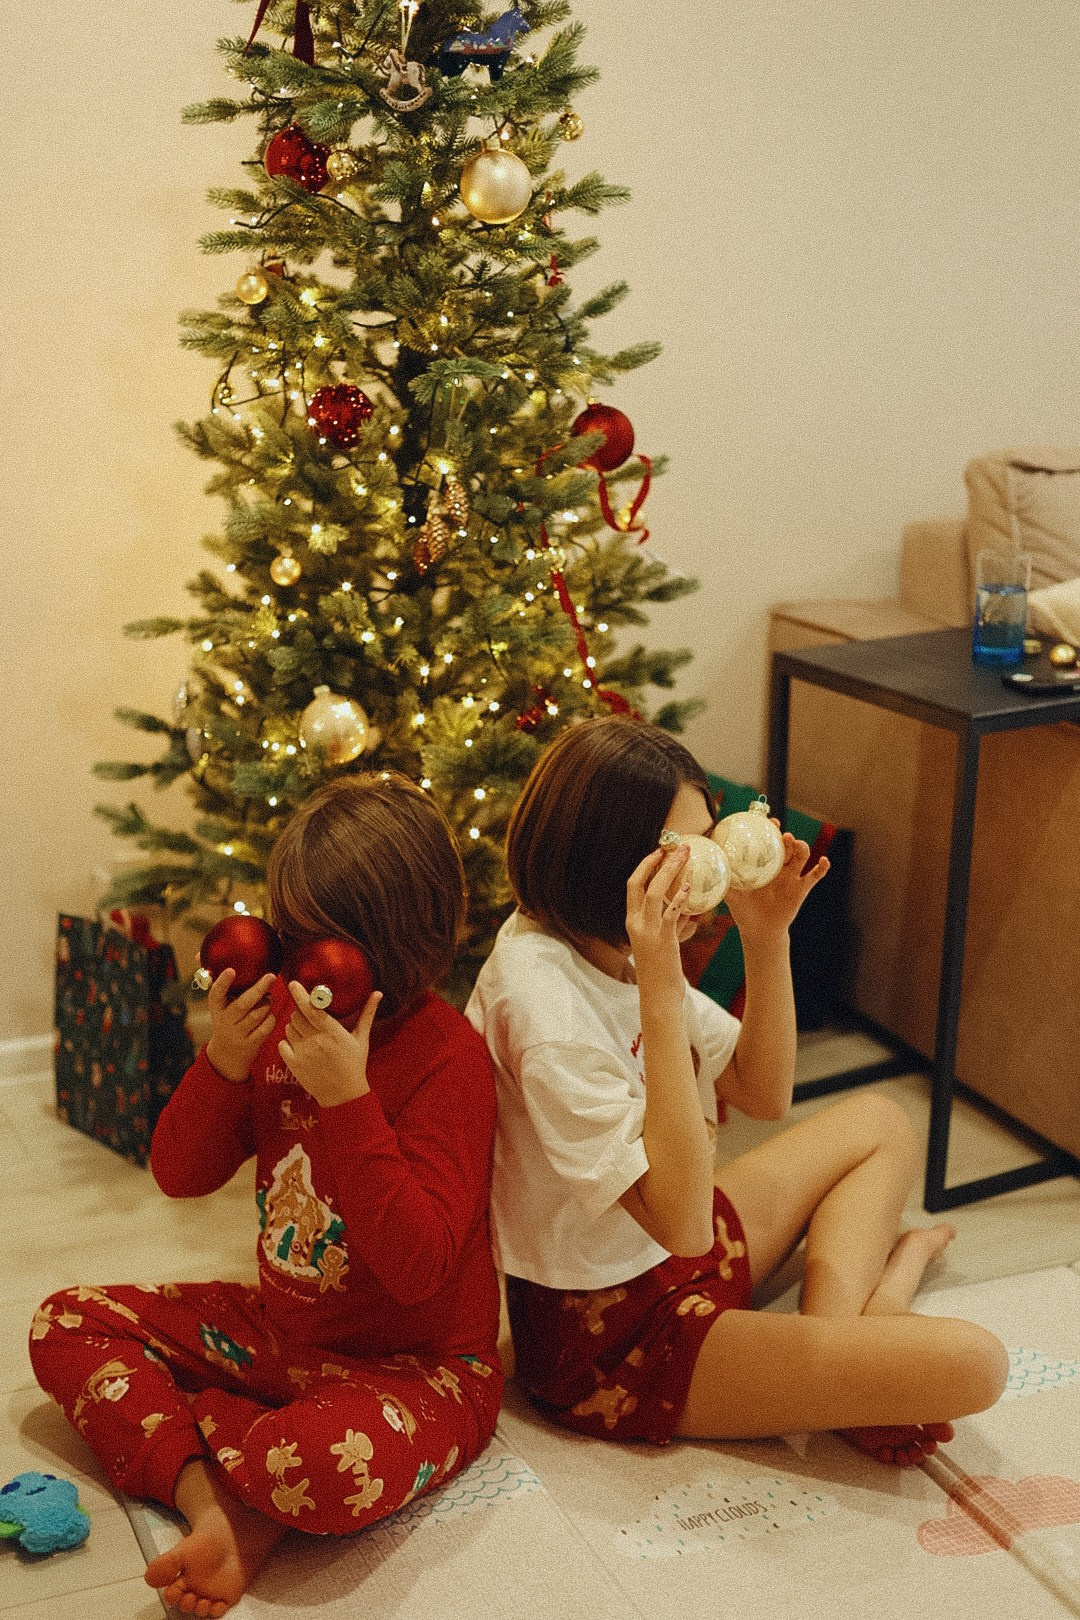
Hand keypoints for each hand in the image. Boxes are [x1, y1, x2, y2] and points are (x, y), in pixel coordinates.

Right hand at [204, 970, 276, 1082]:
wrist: (226, 1055)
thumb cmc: (225, 1018)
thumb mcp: (218, 1003)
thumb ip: (213, 980)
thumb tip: (198, 955)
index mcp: (216, 1007)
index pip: (216, 994)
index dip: (223, 982)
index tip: (231, 970)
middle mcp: (225, 1021)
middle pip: (243, 1004)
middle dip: (258, 989)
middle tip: (270, 976)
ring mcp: (238, 1034)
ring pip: (257, 1015)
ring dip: (267, 1003)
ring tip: (269, 997)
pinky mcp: (251, 1044)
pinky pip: (266, 1027)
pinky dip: (271, 1018)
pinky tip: (269, 1013)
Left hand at [278, 982, 382, 1107]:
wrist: (343, 1095)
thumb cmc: (354, 1064)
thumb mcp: (362, 1039)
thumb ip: (367, 1014)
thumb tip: (377, 993)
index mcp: (333, 1033)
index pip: (312, 1008)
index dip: (300, 994)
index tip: (293, 983)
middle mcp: (317, 1041)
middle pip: (297, 1015)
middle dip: (300, 1011)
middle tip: (308, 1015)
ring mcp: (304, 1053)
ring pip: (289, 1028)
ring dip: (294, 1026)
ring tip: (306, 1032)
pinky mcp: (294, 1064)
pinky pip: (282, 1043)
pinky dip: (287, 1040)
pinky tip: (298, 1043)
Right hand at [625, 842, 690, 1013]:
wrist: (659, 996)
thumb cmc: (663, 970)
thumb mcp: (665, 942)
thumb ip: (673, 923)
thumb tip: (690, 910)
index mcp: (632, 921)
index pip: (633, 885)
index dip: (645, 866)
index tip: (660, 852)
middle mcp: (635, 923)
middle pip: (638, 883)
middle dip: (656, 862)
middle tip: (675, 847)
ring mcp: (647, 932)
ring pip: (654, 893)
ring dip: (669, 872)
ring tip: (685, 857)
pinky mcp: (663, 940)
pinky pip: (670, 914)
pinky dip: (679, 898)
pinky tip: (689, 888)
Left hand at [723, 828, 829, 943]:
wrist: (760, 932)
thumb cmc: (744, 911)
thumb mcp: (732, 895)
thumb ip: (725, 881)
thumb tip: (714, 867)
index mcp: (762, 864)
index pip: (769, 842)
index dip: (771, 830)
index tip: (770, 821)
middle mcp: (778, 867)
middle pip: (787, 845)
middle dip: (787, 837)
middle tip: (784, 836)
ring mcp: (791, 877)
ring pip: (802, 855)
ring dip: (802, 847)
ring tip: (797, 845)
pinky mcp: (802, 889)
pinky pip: (815, 876)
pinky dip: (822, 867)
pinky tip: (823, 860)